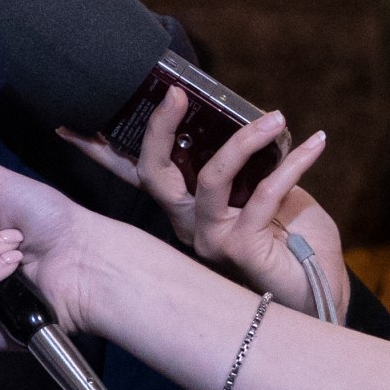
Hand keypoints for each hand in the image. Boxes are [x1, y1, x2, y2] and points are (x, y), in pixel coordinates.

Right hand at [60, 89, 342, 316]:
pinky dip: (292, 164)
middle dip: (159, 130)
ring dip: (244, 141)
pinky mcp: (242, 247)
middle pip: (154, 174)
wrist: (319, 294)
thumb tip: (248, 118)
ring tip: (275, 119)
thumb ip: (249, 165)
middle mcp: (187, 224)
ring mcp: (210, 238)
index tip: (70, 124)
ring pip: (209, 179)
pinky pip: (264, 193)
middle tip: (177, 94)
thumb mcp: (265, 191)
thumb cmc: (293, 241)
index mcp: (185, 209)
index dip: (101, 152)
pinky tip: (314, 144)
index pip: (136, 176)